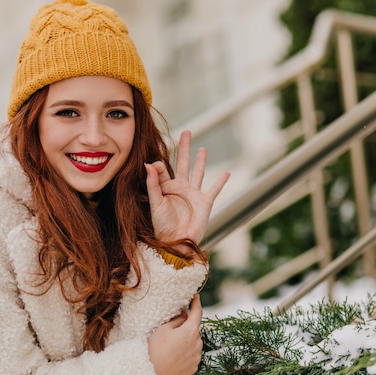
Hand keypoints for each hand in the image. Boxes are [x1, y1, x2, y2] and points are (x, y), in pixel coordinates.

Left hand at [145, 130, 228, 253]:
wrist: (177, 242)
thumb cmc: (162, 226)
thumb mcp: (155, 203)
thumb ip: (153, 184)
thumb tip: (148, 164)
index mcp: (166, 187)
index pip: (163, 168)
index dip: (158, 165)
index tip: (155, 166)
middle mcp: (180, 187)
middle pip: (183, 162)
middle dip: (184, 147)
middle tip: (187, 132)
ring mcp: (193, 194)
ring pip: (198, 172)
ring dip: (201, 160)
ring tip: (202, 148)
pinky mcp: (205, 202)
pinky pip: (214, 189)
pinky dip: (221, 181)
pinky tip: (227, 172)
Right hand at [148, 294, 203, 374]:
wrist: (150, 373)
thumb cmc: (155, 349)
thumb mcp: (163, 329)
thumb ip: (177, 319)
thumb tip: (184, 315)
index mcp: (191, 331)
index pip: (197, 312)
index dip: (196, 303)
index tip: (196, 296)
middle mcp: (198, 344)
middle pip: (194, 330)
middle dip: (186, 327)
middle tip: (172, 329)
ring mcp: (197, 357)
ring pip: (194, 343)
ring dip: (186, 341)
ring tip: (170, 346)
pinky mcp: (194, 368)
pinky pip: (192, 356)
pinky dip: (186, 353)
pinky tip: (173, 356)